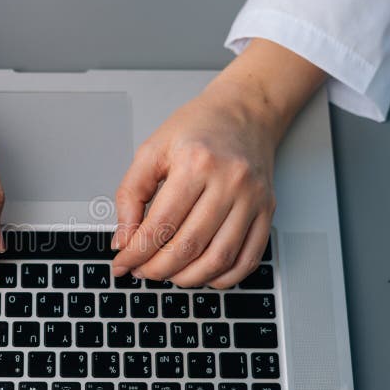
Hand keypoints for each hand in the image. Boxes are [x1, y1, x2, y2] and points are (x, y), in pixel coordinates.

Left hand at [111, 39, 325, 287]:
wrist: (244, 111)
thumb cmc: (197, 128)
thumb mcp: (151, 150)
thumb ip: (130, 196)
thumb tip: (123, 241)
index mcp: (196, 163)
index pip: (161, 224)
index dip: (136, 252)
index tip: (122, 264)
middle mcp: (230, 182)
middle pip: (189, 246)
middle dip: (157, 269)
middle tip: (141, 272)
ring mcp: (253, 199)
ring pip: (219, 259)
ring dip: (188, 278)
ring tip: (167, 274)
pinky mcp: (267, 211)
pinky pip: (247, 260)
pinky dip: (222, 277)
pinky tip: (202, 274)